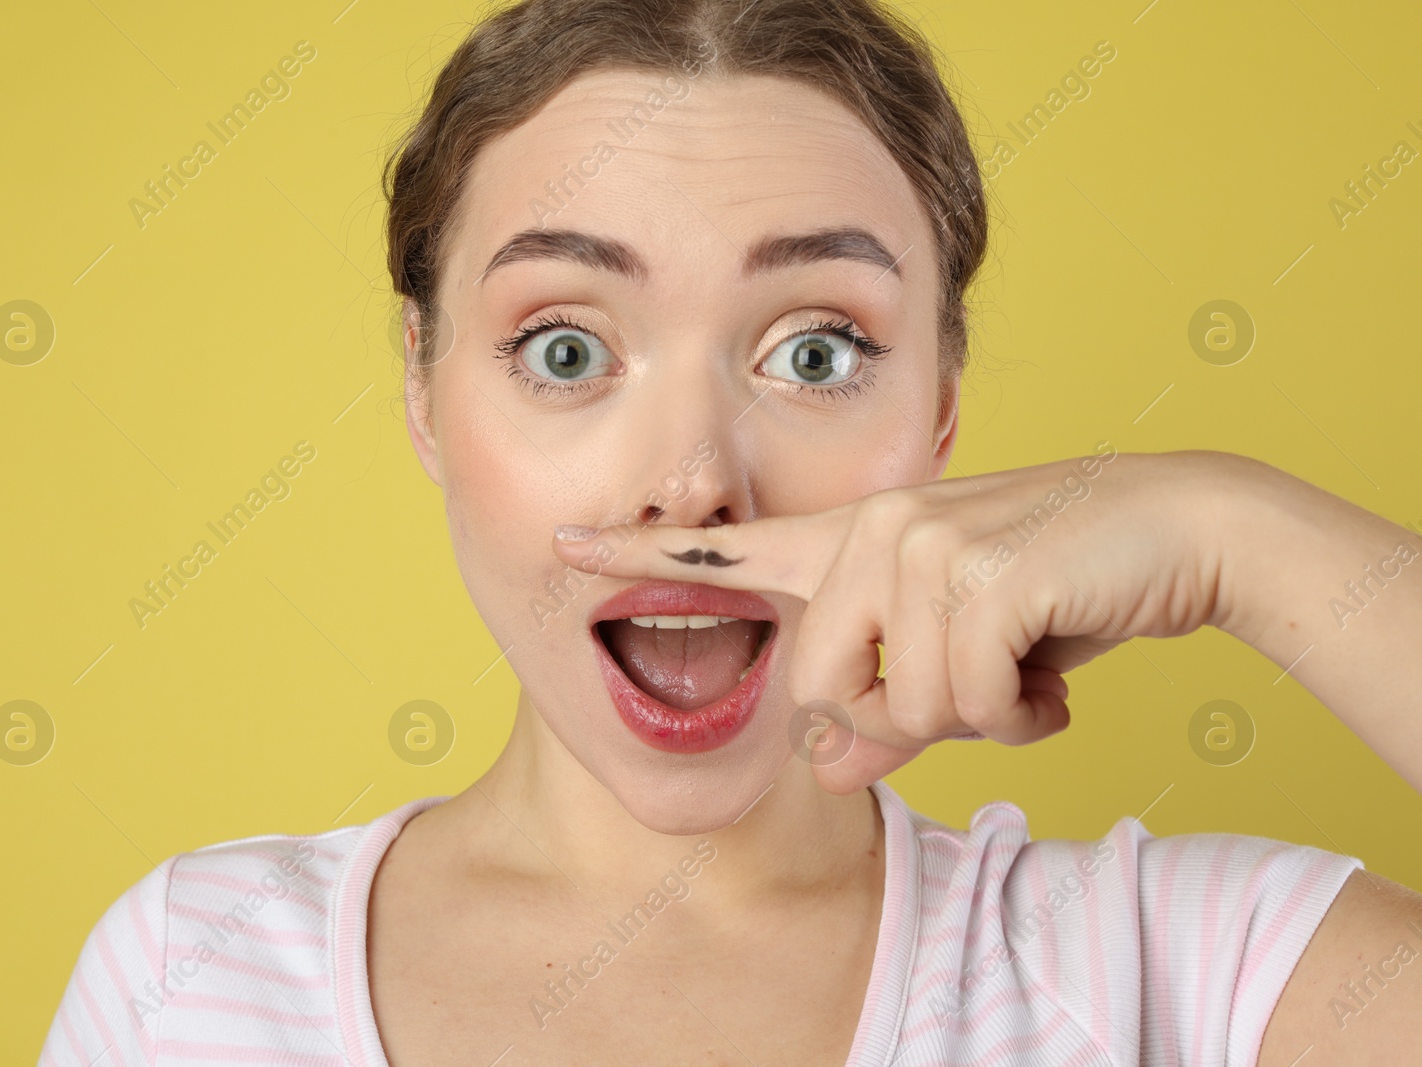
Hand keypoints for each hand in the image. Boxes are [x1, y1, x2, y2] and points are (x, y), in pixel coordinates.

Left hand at [551, 447, 1233, 791]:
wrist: (1178, 531)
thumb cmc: (1059, 590)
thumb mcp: (957, 656)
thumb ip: (883, 704)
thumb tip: (825, 769)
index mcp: (854, 539)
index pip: (731, 552)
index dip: (643, 553)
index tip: (564, 543)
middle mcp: (874, 530)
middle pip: (822, 689)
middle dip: (899, 722)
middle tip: (972, 695)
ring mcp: (923, 544)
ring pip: (903, 705)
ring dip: (975, 718)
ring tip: (1024, 671)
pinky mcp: (980, 571)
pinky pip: (968, 702)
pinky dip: (1018, 714)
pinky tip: (1052, 671)